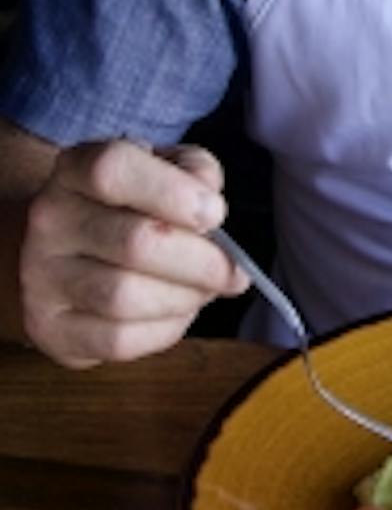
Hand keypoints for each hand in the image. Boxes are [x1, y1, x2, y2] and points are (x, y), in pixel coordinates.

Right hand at [18, 138, 249, 367]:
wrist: (72, 253)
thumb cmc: (131, 207)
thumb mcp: (164, 169)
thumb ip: (195, 174)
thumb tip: (211, 214)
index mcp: (74, 170)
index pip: (113, 170)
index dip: (172, 191)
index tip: (215, 213)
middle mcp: (50, 221)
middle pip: (134, 242)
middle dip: (200, 261)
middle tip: (231, 270)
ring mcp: (43, 279)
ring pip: (126, 297)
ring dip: (185, 298)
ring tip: (204, 290)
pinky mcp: (52, 329)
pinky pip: (118, 340)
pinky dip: (164, 329)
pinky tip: (176, 312)